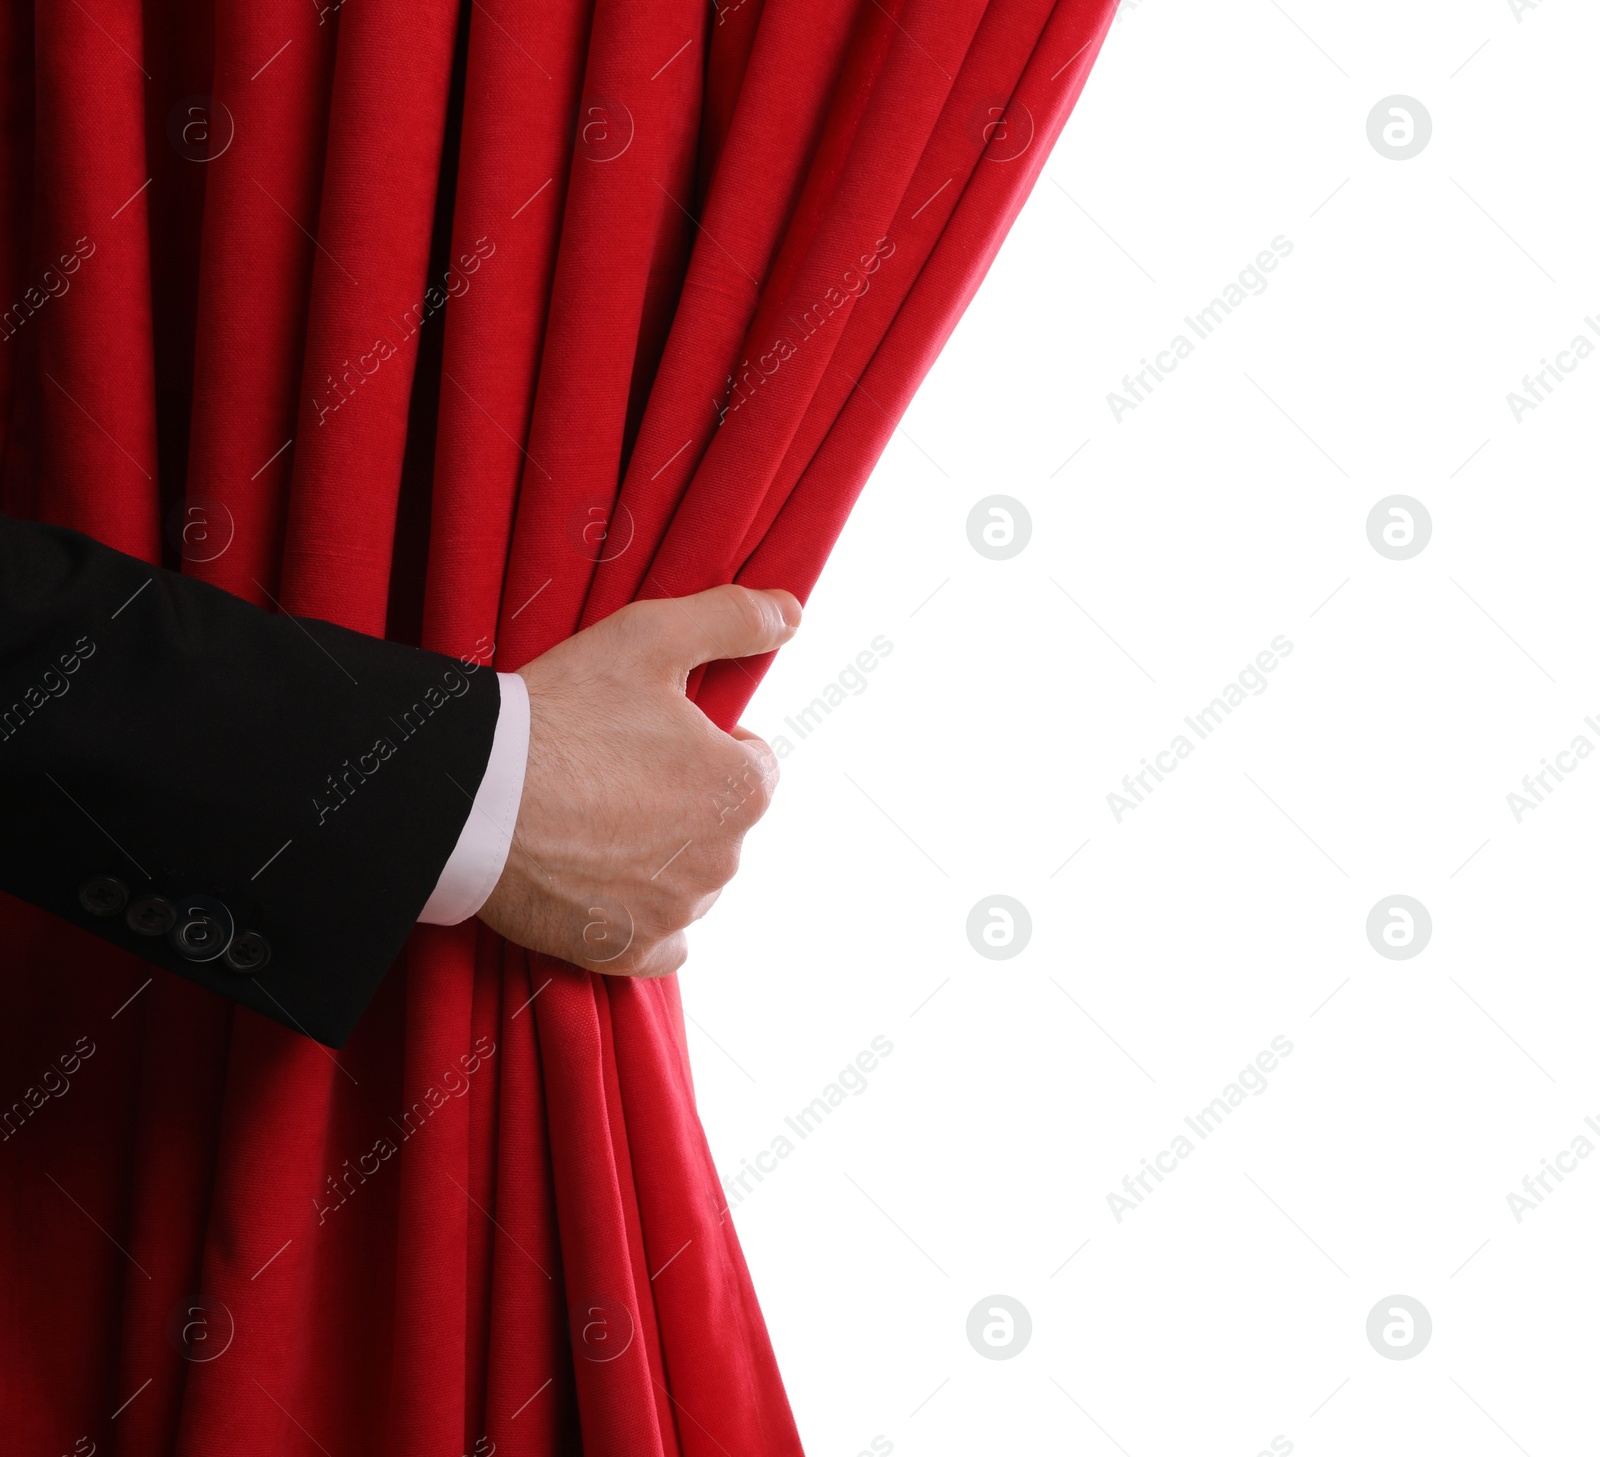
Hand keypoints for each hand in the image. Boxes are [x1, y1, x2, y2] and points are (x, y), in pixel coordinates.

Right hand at [477, 585, 800, 976]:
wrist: (473, 795)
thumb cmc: (564, 712)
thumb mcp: (651, 637)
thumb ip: (732, 619)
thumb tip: (792, 611)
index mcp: (743, 788)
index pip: (752, 764)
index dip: (704, 742)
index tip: (650, 734)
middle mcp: (724, 859)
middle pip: (717, 824)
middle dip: (681, 800)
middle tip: (611, 773)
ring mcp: (676, 911)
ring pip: (687, 879)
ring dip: (657, 857)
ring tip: (590, 821)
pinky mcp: (627, 951)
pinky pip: (660, 941)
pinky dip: (639, 919)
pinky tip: (603, 886)